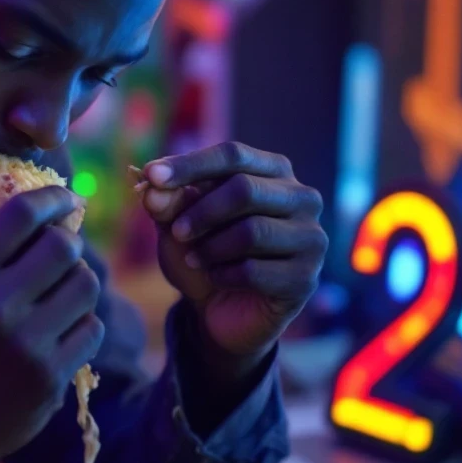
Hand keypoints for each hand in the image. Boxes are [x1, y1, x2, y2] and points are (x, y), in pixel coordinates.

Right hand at [0, 159, 103, 462]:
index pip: (23, 214)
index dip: (53, 198)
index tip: (64, 199)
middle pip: (64, 246)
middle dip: (68, 241)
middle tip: (60, 248)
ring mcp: (27, 345)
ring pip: (87, 285)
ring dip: (79, 281)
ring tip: (60, 288)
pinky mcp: (51, 378)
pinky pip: (92, 328)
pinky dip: (83, 323)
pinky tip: (60, 327)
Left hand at [141, 142, 326, 361]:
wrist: (220, 308)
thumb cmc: (203, 250)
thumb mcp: (176, 222)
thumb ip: (166, 201)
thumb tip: (152, 187)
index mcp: (272, 171)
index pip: (233, 155)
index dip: (190, 164)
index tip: (152, 175)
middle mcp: (301, 198)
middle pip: (245, 190)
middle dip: (201, 212)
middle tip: (176, 232)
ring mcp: (310, 238)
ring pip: (252, 232)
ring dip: (210, 248)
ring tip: (195, 258)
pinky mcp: (305, 278)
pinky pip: (255, 271)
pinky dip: (223, 275)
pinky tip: (216, 278)